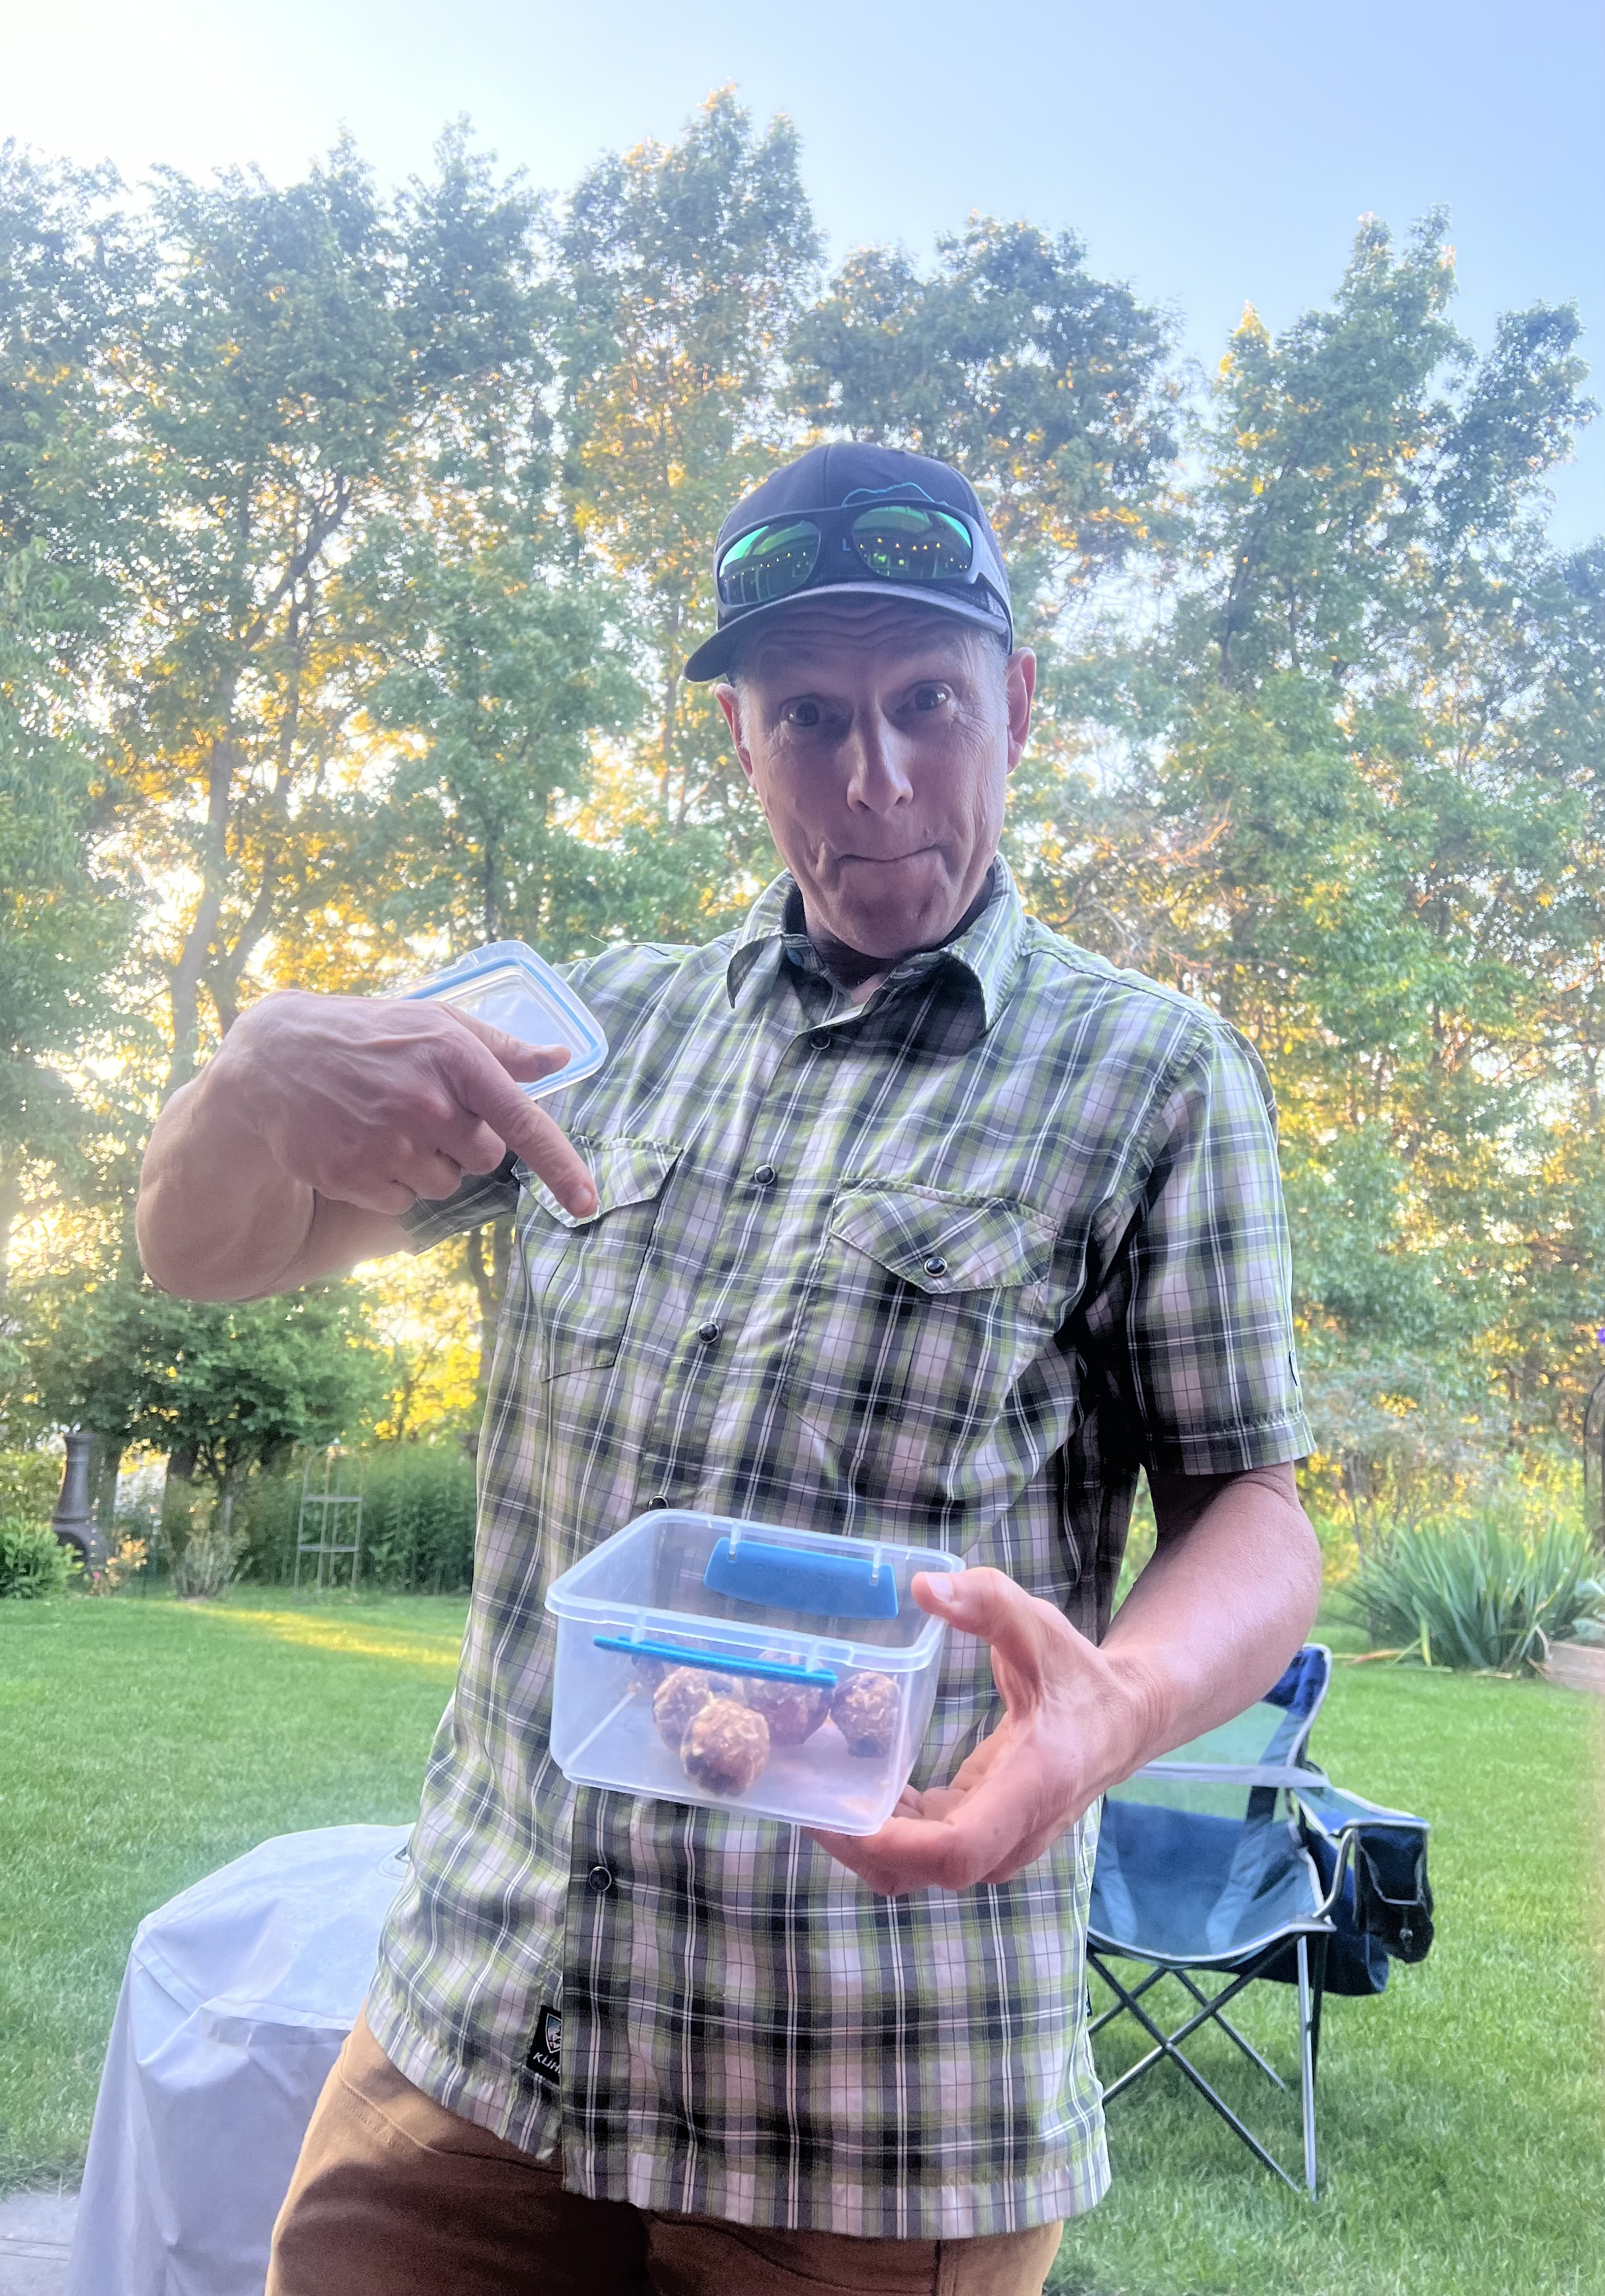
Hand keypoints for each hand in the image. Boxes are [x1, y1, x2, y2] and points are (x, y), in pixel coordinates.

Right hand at [202, 989, 597, 1220]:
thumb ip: (500, 1047)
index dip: (560, 1166)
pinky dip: (391, 1183)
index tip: (587, 1202)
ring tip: (388, 1124)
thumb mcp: (435, 1022)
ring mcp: (387, 1144)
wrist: (276, 1056)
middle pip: (484, 1158)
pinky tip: (364, 1144)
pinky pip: (403, 1203)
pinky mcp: (353, 1176)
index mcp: (454, 1058)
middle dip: (465, 1142)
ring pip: (445, 1184)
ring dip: (428, 1164)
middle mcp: (425, 1104)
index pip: (522, 1121)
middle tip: (424, 1109)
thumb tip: (560, 1057)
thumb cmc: (371, 1035)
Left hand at [809, 1569, 1152, 1896]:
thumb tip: (921, 1587)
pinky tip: (861, 1791)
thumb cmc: (1079, 1673)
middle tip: (809, 1801)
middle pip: (928, 1872)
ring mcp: (1000, 1841)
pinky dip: (889, 1832)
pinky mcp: (984, 1833)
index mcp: (1032, 1785)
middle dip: (863, 1847)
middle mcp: (1015, 1830)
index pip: (960, 1850)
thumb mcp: (1037, 1627)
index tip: (848, 1819)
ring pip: (923, 1873)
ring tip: (820, 1796)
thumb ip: (986, 1602)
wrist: (1124, 1720)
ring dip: (869, 1844)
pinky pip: (928, 1853)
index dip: (899, 1846)